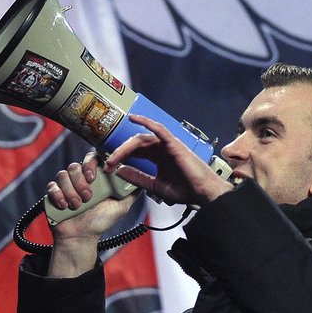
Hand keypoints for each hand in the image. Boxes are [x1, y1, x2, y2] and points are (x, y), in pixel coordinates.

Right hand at [46, 152, 134, 277]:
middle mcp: (79, 179)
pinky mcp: (53, 193)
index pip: (91, 158)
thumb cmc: (101, 222)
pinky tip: (64, 206)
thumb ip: (130, 192)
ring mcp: (65, 185)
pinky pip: (51, 186)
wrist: (81, 237)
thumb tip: (141, 177)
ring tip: (77, 206)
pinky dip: (58, 195)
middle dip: (81, 182)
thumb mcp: (121, 206)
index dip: (90, 163)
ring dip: (71, 191)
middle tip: (87, 197)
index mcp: (95, 178)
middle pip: (75, 165)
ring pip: (62, 174)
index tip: (93, 178)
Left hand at [105, 114, 232, 206]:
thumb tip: (119, 171)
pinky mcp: (174, 143)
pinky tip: (134, 118)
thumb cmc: (185, 190)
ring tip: (114, 157)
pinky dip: (146, 122)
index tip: (108, 168)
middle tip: (108, 164)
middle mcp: (161, 148)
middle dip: (119, 153)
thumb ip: (138, 178)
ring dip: (126, 147)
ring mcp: (167, 144)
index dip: (120, 158)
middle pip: (135, 145)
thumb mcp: (154, 186)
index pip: (135, 152)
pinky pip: (159, 129)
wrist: (203, 193)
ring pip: (142, 139)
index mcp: (157, 157)